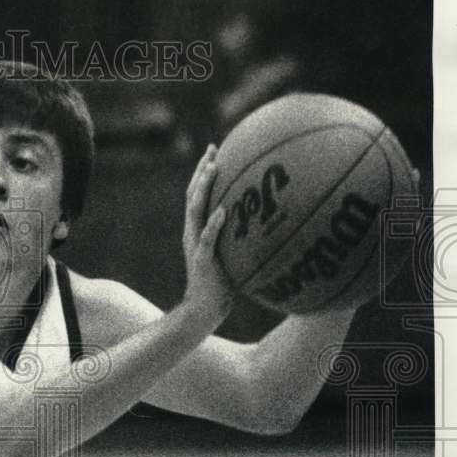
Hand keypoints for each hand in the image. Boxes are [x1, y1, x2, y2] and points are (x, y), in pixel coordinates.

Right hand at [181, 144, 233, 327]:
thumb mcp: (231, 251)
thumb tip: (264, 216)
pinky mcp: (202, 259)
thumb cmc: (223, 281)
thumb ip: (238, 233)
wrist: (206, 307)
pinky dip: (213, 223)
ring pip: (195, 211)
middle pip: (193, 194)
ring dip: (203, 189)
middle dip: (202, 170)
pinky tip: (221, 210)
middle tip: (213, 150)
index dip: (203, 171)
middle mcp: (192, 231)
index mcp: (197, 228)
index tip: (214, 150)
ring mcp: (195, 244)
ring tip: (212, 170)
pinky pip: (207, 239)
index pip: (197, 194)